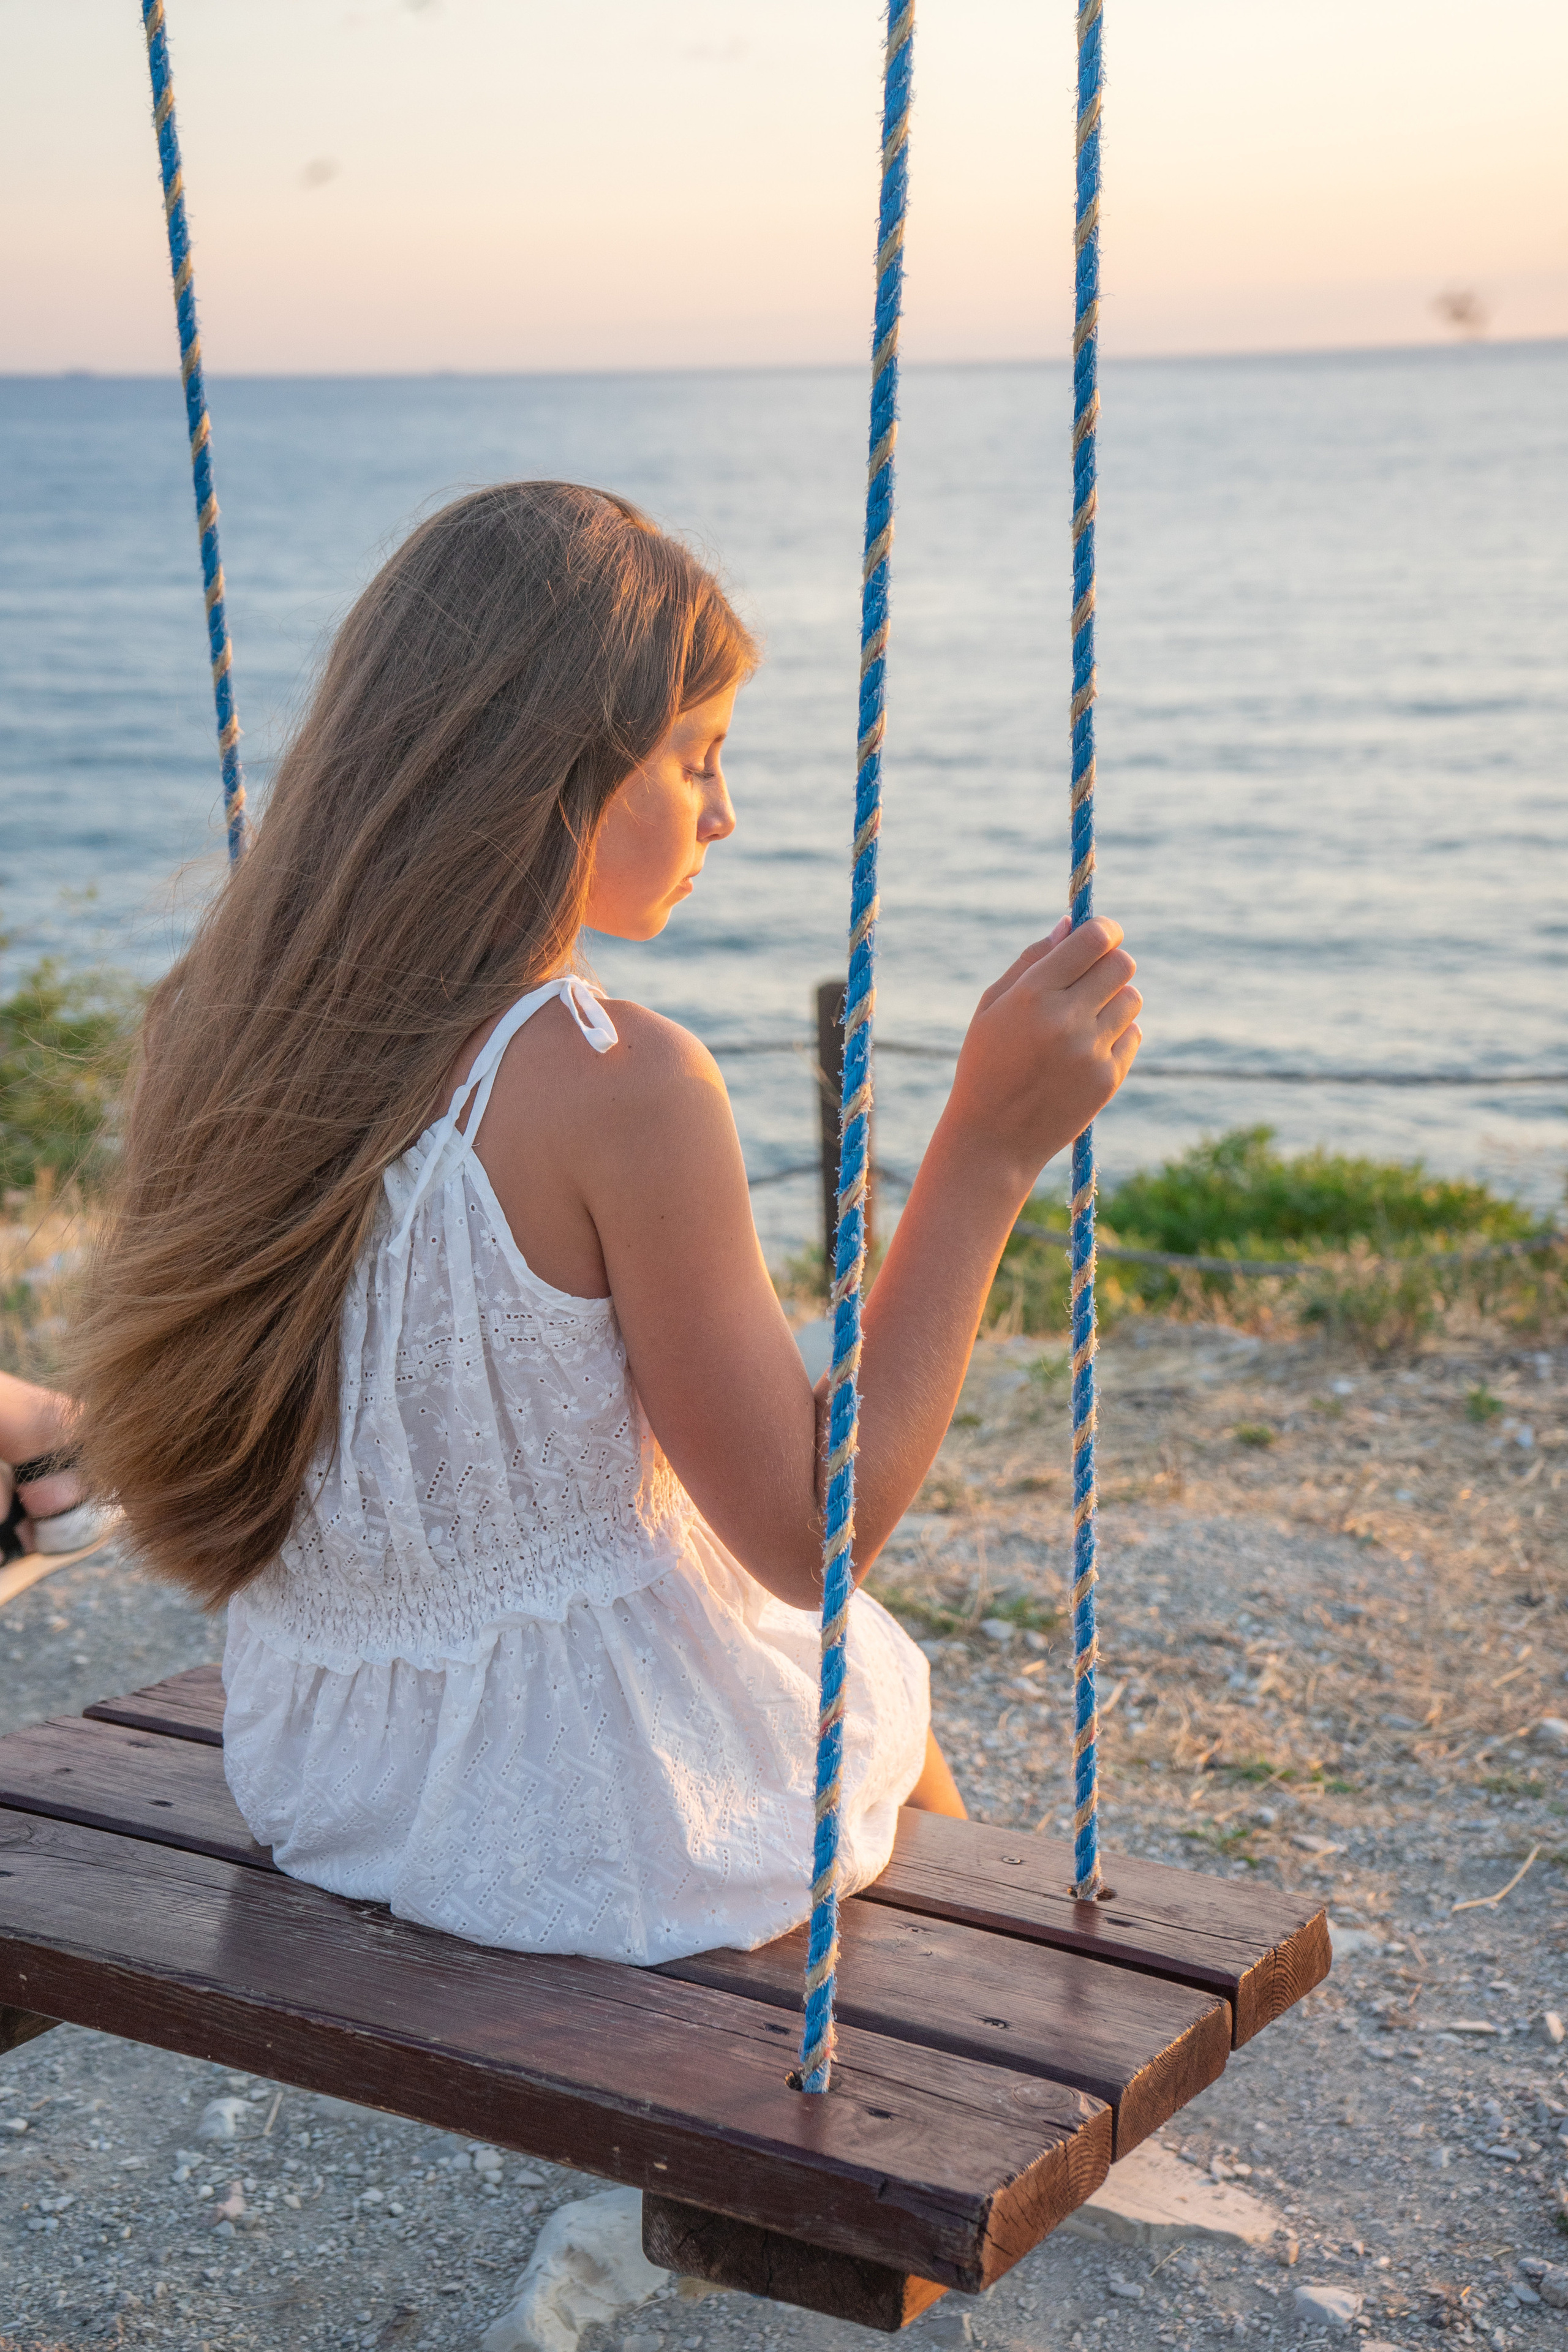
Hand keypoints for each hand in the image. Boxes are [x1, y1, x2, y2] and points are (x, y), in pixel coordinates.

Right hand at [942, 914, 1141, 1190]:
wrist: (993, 1139)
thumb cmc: (985, 1065)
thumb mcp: (991, 1007)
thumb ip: (1031, 961)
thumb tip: (1072, 925)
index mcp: (1032, 995)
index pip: (1092, 940)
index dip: (1104, 929)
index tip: (1103, 933)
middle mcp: (1065, 1020)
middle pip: (1122, 964)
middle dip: (1111, 962)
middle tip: (1094, 975)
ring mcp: (1090, 1051)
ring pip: (1132, 999)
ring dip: (1115, 999)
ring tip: (1087, 1017)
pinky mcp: (1108, 1078)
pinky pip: (1132, 1035)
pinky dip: (1117, 1034)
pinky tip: (1087, 1049)